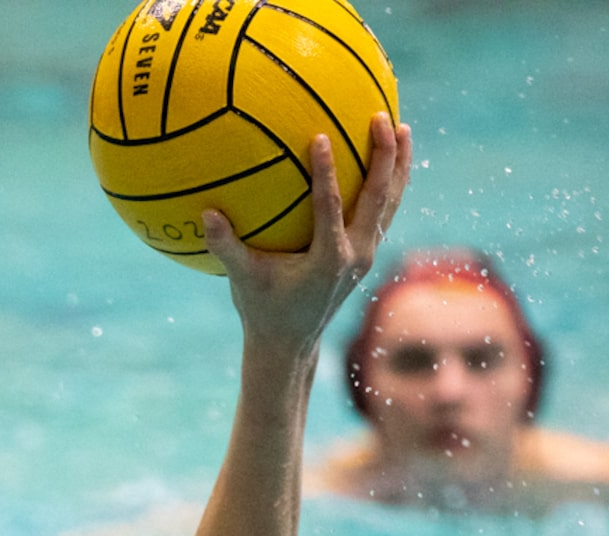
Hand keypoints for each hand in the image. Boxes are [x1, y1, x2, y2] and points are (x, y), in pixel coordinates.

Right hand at [200, 113, 410, 364]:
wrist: (290, 344)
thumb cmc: (263, 310)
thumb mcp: (243, 280)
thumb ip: (226, 247)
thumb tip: (207, 214)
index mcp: (328, 260)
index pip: (331, 208)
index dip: (326, 173)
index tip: (320, 137)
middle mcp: (355, 255)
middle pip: (377, 198)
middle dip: (382, 157)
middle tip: (380, 118)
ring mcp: (365, 254)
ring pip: (389, 203)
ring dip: (398, 166)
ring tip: (402, 128)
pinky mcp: (365, 254)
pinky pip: (383, 212)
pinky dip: (390, 184)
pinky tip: (387, 158)